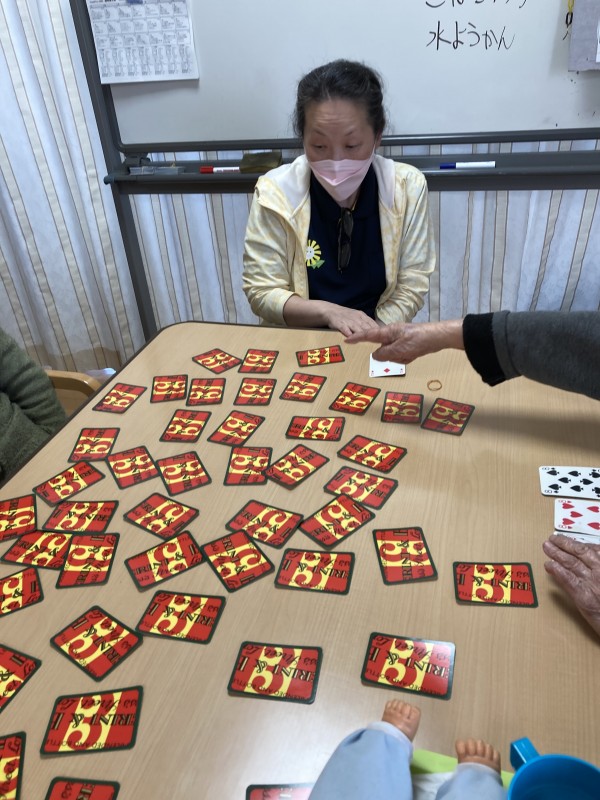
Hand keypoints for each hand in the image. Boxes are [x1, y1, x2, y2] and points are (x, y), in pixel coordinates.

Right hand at [282, 296, 378, 336]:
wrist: (327, 310)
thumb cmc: (342, 317)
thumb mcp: (355, 320)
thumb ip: (364, 326)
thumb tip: (377, 335)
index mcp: (362, 316)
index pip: (374, 325)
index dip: (380, 334)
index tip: (386, 341)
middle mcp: (356, 317)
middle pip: (368, 327)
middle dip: (374, 336)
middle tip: (380, 346)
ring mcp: (347, 320)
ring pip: (358, 328)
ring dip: (363, 336)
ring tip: (369, 344)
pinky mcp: (338, 322)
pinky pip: (344, 328)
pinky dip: (349, 333)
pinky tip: (352, 339)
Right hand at [345, 320, 463, 363]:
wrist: (438, 337)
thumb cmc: (418, 340)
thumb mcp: (399, 349)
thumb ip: (384, 353)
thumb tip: (375, 355)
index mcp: (387, 332)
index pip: (368, 335)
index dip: (357, 338)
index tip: (347, 339)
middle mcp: (392, 334)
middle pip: (382, 348)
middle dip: (390, 356)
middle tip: (402, 355)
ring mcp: (400, 339)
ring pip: (392, 354)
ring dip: (400, 358)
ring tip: (410, 355)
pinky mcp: (407, 344)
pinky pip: (401, 355)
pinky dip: (406, 357)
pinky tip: (414, 355)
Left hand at [543, 534, 599, 638]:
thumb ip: (599, 565)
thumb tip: (594, 554)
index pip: (593, 548)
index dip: (578, 544)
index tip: (570, 541)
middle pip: (580, 552)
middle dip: (565, 543)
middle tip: (553, 538)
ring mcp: (592, 582)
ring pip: (571, 562)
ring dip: (556, 553)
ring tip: (547, 547)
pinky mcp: (583, 595)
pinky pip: (567, 579)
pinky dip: (556, 570)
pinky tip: (549, 565)